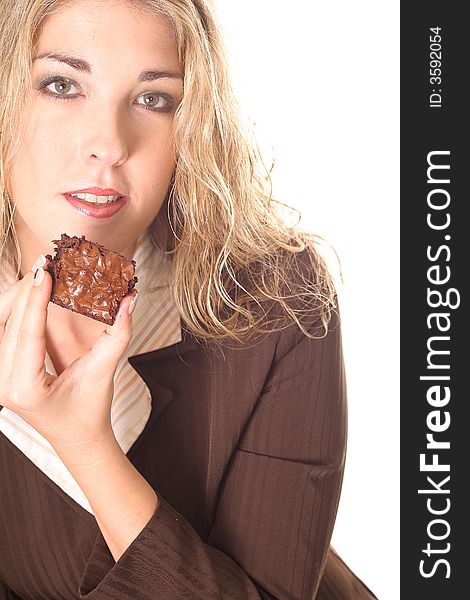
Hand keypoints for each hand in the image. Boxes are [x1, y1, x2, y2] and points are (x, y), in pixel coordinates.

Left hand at [0, 263, 136, 451]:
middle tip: (45, 266)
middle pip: (6, 324)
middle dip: (24, 291)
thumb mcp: (104, 371)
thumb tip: (130, 300)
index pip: (26, 333)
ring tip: (38, 277)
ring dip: (15, 298)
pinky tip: (27, 295)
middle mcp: (2, 384)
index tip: (44, 270)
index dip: (35, 298)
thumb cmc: (89, 410)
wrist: (76, 435)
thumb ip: (117, 334)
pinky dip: (11, 310)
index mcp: (25, 388)